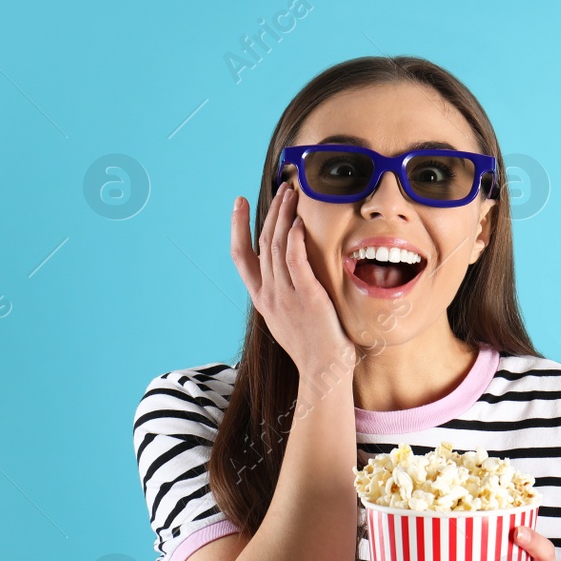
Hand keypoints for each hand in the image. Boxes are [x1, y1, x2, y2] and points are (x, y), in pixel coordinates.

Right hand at [229, 181, 356, 378]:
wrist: (323, 372)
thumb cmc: (313, 347)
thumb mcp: (288, 318)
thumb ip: (284, 294)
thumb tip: (288, 276)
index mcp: (261, 298)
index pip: (240, 255)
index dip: (237, 226)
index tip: (238, 202)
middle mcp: (268, 294)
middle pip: (262, 242)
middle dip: (270, 211)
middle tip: (281, 188)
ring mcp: (286, 296)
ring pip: (276, 246)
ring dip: (284, 216)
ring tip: (292, 194)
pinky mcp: (307, 297)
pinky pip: (295, 261)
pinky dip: (294, 240)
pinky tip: (299, 223)